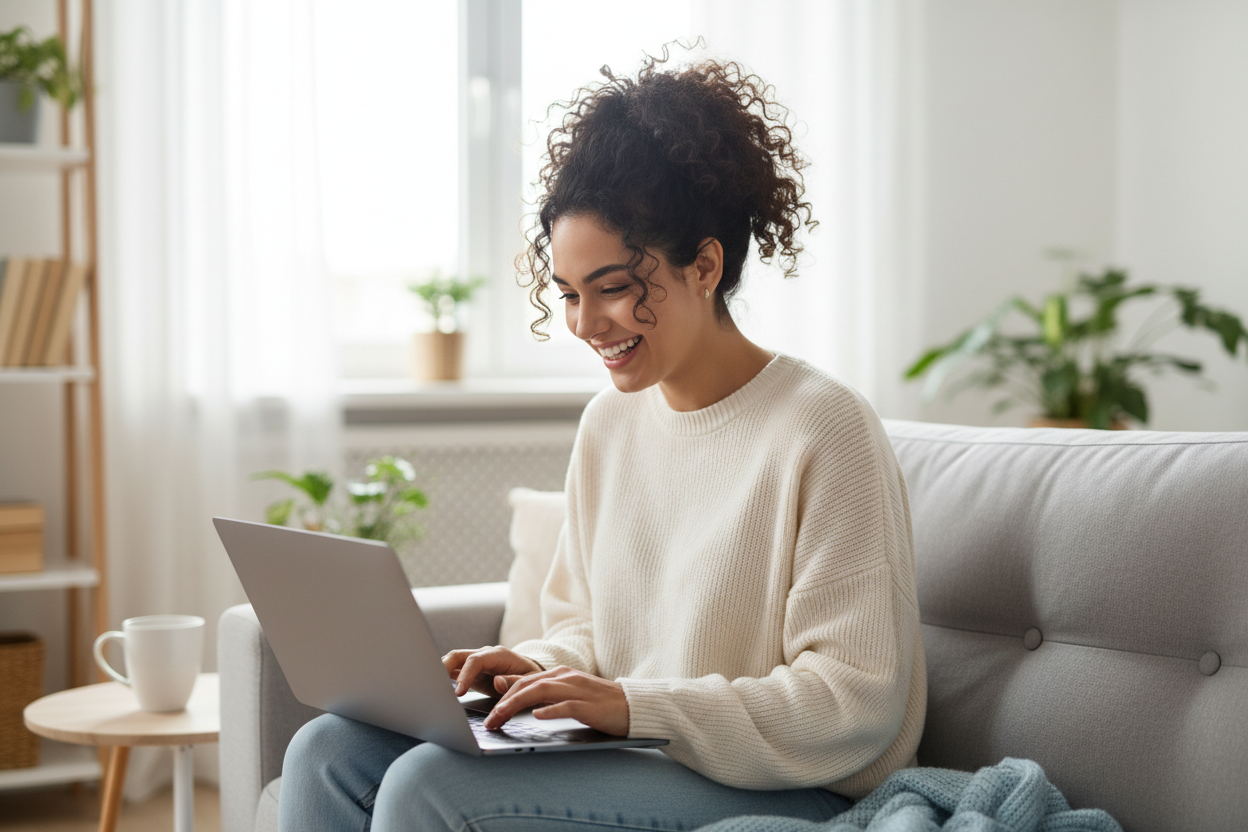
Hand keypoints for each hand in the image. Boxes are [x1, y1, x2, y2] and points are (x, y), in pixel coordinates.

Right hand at [442, 645, 542, 697]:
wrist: (529, 673)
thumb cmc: (530, 677)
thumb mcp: (529, 680)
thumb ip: (513, 681)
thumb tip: (497, 682)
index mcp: (498, 655)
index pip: (475, 661)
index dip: (465, 675)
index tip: (459, 692)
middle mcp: (484, 655)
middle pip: (458, 655)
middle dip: (443, 667)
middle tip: (434, 684)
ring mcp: (475, 661)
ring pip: (452, 661)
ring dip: (440, 671)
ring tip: (430, 686)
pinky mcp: (470, 671)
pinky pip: (453, 670)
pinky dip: (443, 677)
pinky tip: (435, 688)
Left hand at [485, 666, 629, 736]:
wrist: (631, 704)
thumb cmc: (597, 703)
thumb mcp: (566, 694)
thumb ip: (542, 692)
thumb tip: (511, 693)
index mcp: (559, 674)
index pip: (523, 681)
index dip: (502, 697)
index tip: (489, 715)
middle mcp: (565, 677)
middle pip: (527, 686)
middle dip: (504, 704)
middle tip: (490, 723)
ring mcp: (577, 690)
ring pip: (540, 692)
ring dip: (517, 706)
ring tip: (502, 719)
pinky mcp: (589, 706)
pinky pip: (567, 706)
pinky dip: (551, 711)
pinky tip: (538, 717)